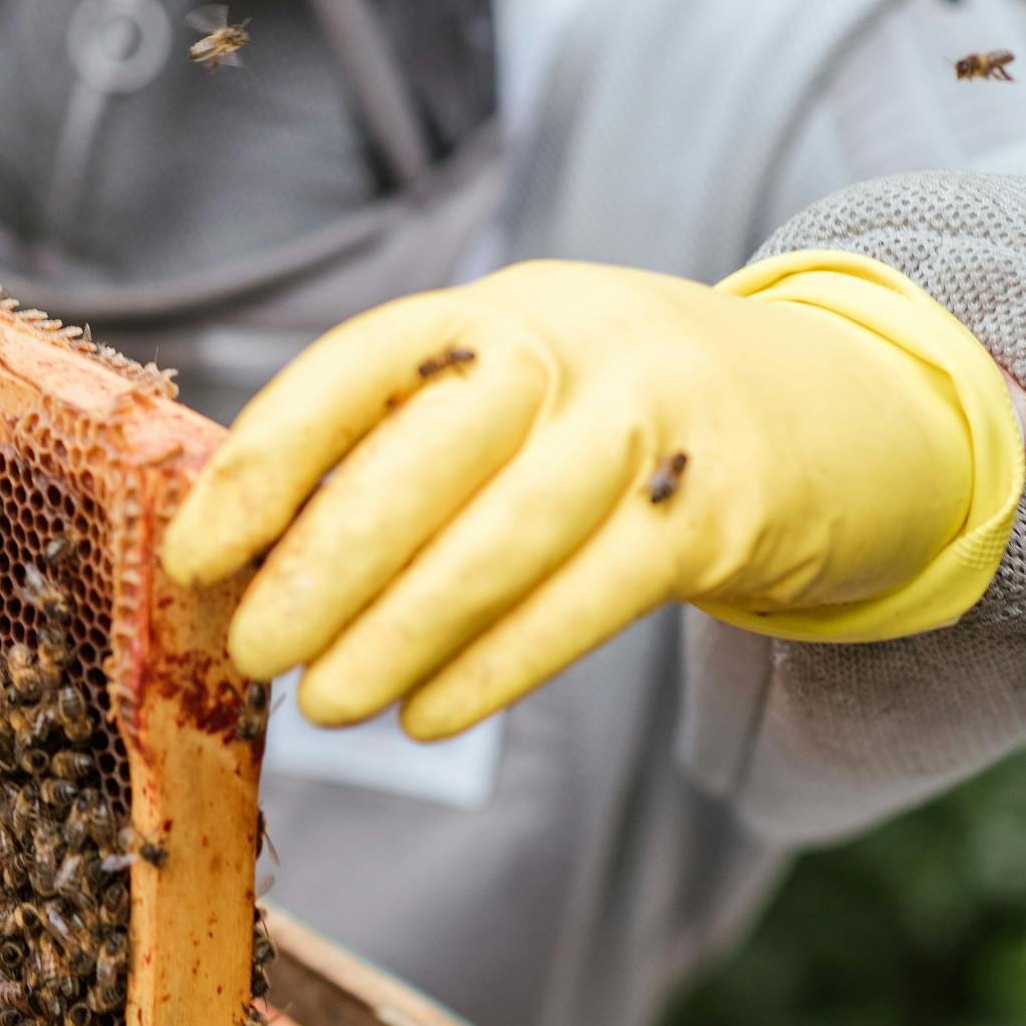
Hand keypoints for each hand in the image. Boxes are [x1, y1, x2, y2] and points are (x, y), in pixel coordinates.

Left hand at [161, 253, 1024, 738]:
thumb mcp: (509, 396)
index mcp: (493, 311)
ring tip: (326, 703)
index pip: (360, 369)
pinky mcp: (721, 505)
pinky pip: (595, 592)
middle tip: (256, 648)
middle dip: (330, 557)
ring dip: (406, 627)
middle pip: (435, 447)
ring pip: (512, 530)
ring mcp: (658, 417)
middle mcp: (575, 342)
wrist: (829, 410)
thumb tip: (241, 563)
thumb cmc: (603, 423)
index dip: (267, 461)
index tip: (196, 553)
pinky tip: (428, 713)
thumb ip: (395, 453)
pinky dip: (502, 661)